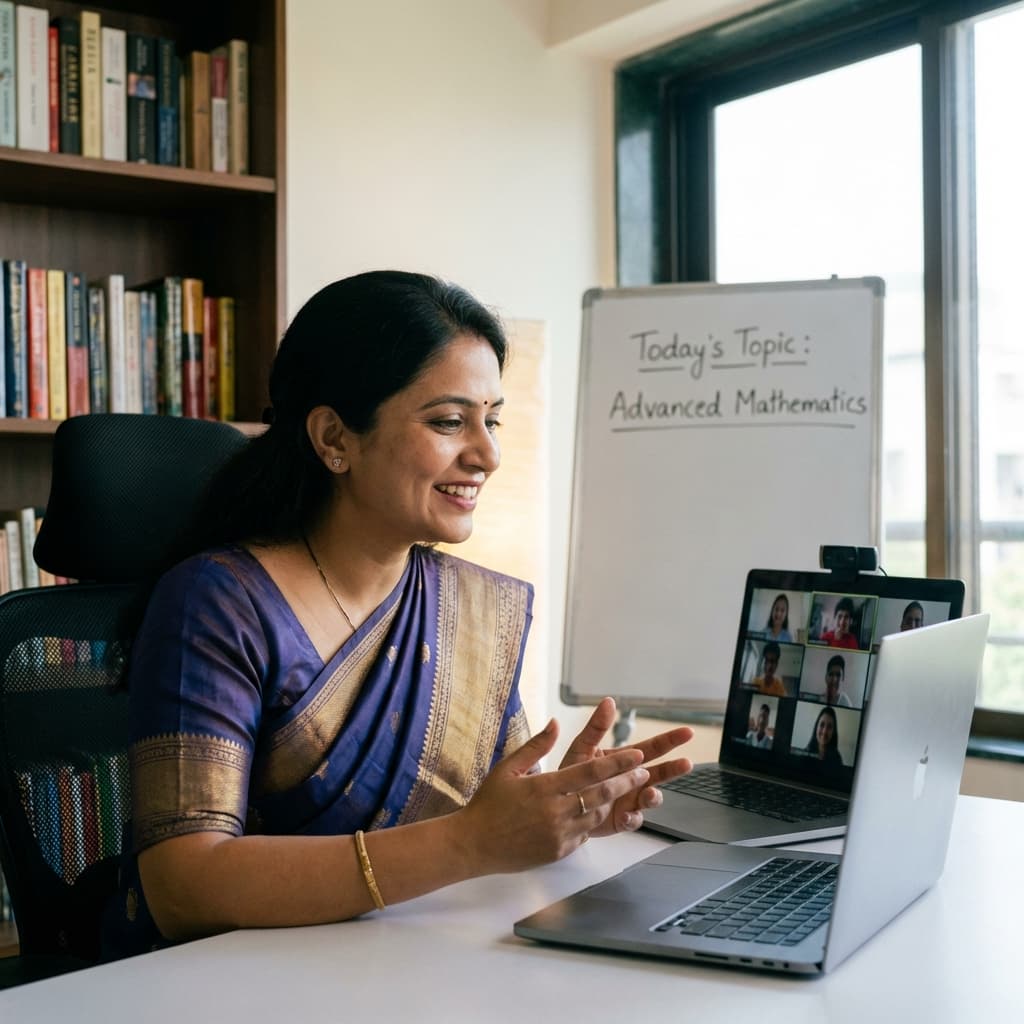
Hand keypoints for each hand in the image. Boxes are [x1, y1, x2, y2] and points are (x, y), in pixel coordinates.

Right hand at [456, 718, 653, 873]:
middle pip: (601, 794)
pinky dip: (592, 821)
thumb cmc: (488, 803)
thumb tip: (555, 723)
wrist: (474, 844)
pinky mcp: (559, 852)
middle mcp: (555, 811)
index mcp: (544, 787)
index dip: (617, 763)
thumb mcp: (507, 768)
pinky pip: (584, 835)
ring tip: (625, 789)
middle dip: (626, 782)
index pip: (590, 772)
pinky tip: (595, 811)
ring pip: (596, 815)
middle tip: (644, 771)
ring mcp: (559, 834)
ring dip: (612, 802)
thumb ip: (535, 746)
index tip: (637, 756)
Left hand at [558, 697, 692, 836]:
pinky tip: (627, 815)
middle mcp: (632, 779)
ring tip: (650, 793)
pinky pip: (633, 820)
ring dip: (654, 796)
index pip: (652, 748)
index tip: (687, 732)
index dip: (670, 740)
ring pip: (651, 797)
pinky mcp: (621, 819)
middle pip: (660, 773)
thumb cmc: (571, 773)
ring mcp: (630, 799)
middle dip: (674, 768)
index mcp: (625, 760)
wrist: (560, 804)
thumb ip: (596, 727)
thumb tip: (608, 701)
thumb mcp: (582, 747)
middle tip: (686, 763)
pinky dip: (633, 818)